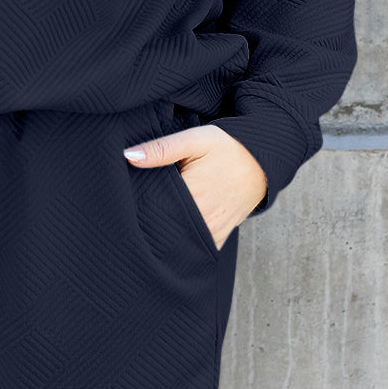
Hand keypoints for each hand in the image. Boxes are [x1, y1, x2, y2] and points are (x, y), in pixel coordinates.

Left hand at [123, 123, 266, 249]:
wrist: (262, 162)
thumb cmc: (228, 148)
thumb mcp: (195, 139)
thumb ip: (161, 148)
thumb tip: (128, 156)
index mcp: (192, 194)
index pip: (151, 209)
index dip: (135, 206)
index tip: (125, 201)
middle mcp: (202, 219)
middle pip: (162, 229)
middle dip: (145, 223)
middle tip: (130, 214)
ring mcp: (211, 232)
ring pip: (177, 243)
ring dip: (162, 235)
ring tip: (147, 225)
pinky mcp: (218, 237)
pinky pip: (194, 249)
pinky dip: (180, 244)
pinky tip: (169, 235)